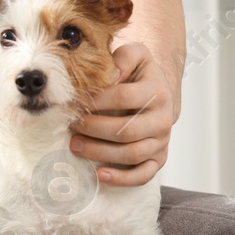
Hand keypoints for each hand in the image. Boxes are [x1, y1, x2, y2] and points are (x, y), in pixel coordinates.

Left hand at [68, 42, 176, 186]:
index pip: (123, 97)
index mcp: (157, 92)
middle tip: (71, 126)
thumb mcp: (135, 56)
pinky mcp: (159, 159)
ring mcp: (162, 141)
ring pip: (131, 154)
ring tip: (76, 146)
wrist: (159, 94)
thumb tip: (111, 73)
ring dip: (100, 153)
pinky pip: (143, 175)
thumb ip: (124, 58)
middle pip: (126, 130)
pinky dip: (122, 178)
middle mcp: (163, 119)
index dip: (96, 102)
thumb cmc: (139, 76)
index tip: (75, 102)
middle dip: (93, 130)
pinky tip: (100, 174)